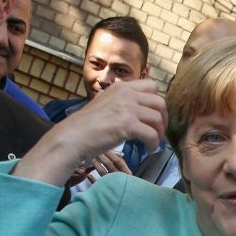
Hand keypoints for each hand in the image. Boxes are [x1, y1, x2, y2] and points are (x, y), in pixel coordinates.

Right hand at [15, 80, 166, 186]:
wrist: (73, 136)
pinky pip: (152, 134)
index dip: (157, 102)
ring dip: (159, 133)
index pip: (152, 86)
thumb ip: (121, 103)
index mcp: (121, 87)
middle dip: (163, 118)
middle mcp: (126, 93)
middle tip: (158, 132)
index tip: (154, 116)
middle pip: (160, 101)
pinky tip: (148, 150)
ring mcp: (127, 108)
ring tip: (152, 143)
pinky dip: (153, 144)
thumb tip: (139, 112)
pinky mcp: (127, 124)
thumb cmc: (86, 125)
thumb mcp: (105, 104)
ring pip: (158, 118)